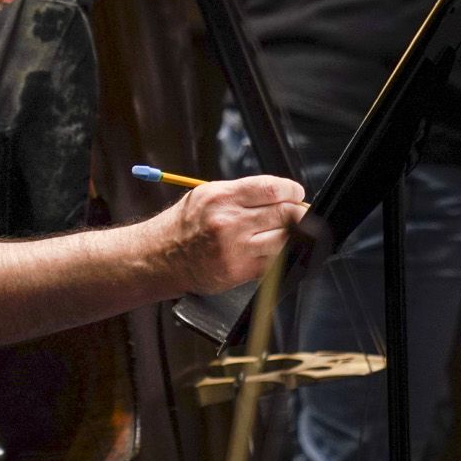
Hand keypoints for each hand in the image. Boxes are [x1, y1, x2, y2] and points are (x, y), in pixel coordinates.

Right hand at [155, 174, 306, 295]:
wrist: (161, 257)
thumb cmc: (185, 224)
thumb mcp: (207, 195)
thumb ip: (243, 193)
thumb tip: (282, 195)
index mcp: (222, 197)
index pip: (273, 189)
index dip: (293, 190)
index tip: (296, 194)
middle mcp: (229, 222)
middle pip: (285, 214)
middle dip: (299, 213)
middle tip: (299, 214)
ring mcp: (235, 249)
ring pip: (285, 239)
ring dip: (293, 236)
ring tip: (288, 232)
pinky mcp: (238, 271)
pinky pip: (274, 262)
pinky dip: (281, 255)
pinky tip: (276, 250)